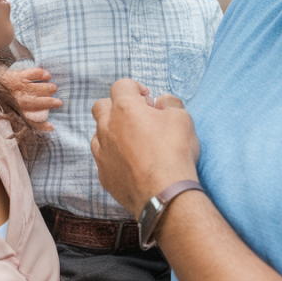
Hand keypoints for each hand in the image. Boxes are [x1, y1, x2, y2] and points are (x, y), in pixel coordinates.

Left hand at [0, 67, 61, 131]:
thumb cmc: (9, 106)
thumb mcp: (22, 117)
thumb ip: (36, 124)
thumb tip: (51, 128)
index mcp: (24, 106)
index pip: (41, 104)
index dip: (52, 103)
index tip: (59, 103)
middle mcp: (24, 95)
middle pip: (42, 93)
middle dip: (51, 92)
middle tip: (55, 91)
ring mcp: (22, 85)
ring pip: (38, 85)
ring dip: (48, 85)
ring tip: (53, 86)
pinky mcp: (19, 75)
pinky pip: (32, 73)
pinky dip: (41, 73)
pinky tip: (47, 75)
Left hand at [91, 79, 200, 216]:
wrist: (165, 194)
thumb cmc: (174, 153)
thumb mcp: (182, 118)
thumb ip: (169, 103)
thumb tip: (161, 102)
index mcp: (125, 108)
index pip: (121, 86)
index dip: (135, 88)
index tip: (147, 98)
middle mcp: (107, 127)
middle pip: (101, 106)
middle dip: (117, 106)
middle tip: (138, 117)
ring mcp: (102, 151)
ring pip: (99, 133)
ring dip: (113, 132)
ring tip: (134, 142)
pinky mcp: (103, 173)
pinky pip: (104, 157)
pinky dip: (114, 155)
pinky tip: (132, 163)